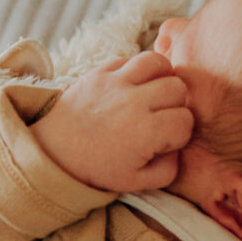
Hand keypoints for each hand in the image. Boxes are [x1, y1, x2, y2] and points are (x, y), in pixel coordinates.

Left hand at [35, 51, 194, 192]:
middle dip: (176, 104)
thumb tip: (178, 149)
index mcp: (145, 132)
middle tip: (162, 116)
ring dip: (162, 77)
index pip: (185, 121)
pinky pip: (131, 58)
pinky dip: (138, 69)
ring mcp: (116, 83)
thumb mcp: (137, 182)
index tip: (166, 140)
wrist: (55, 151)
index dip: (181, 132)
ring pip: (158, 62)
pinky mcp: (101, 72)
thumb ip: (168, 170)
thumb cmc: (97, 168)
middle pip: (178, 88)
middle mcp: (134, 103)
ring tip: (154, 92)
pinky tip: (133, 86)